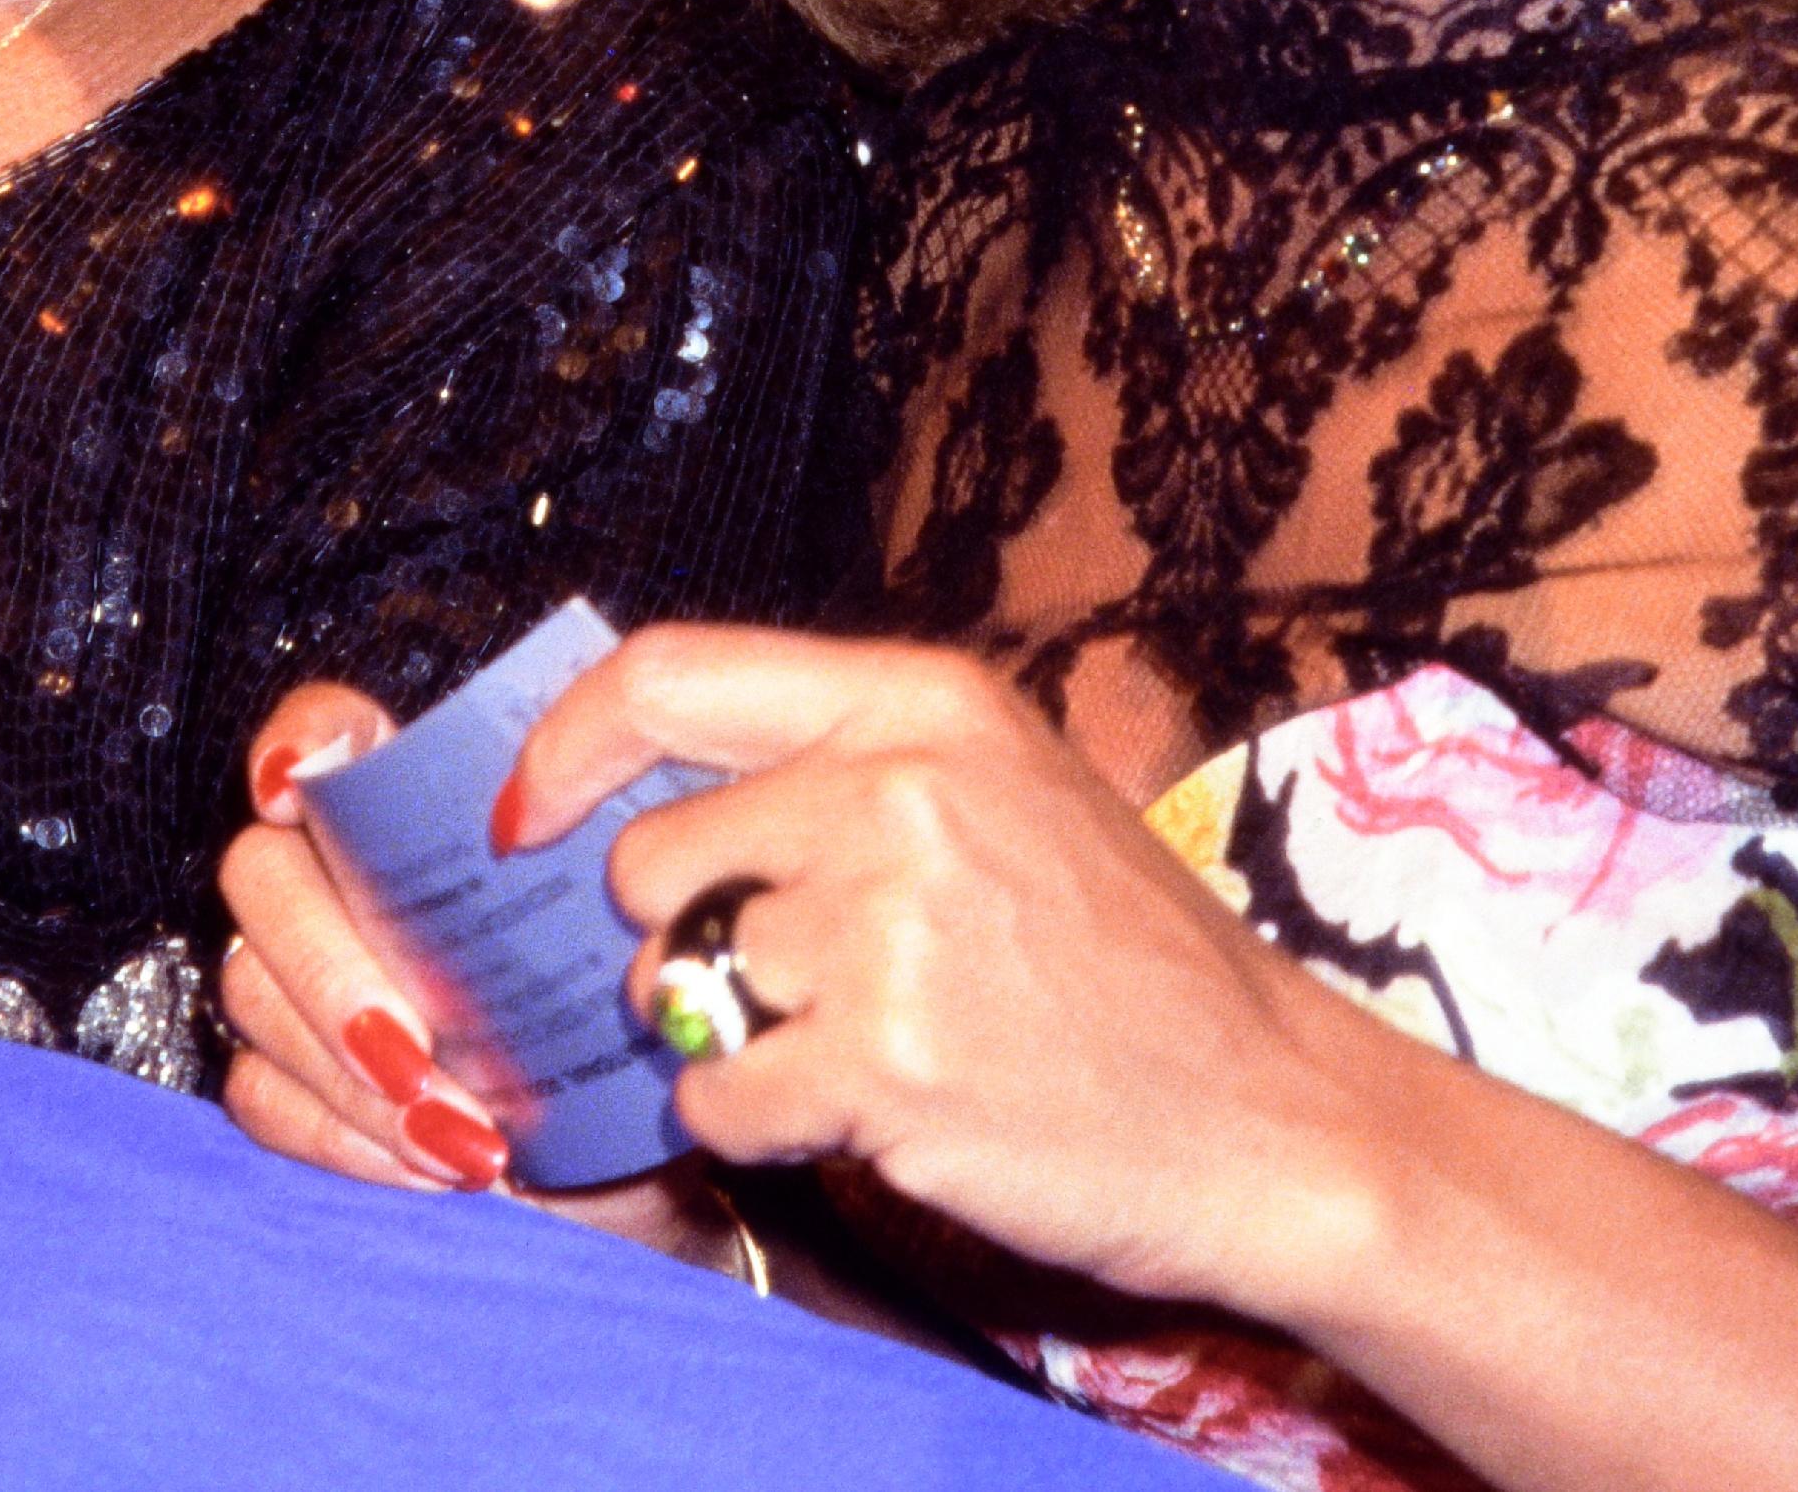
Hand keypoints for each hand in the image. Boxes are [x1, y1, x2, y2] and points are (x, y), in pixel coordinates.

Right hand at [214, 684, 704, 1260]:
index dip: (298, 742)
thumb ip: (593, 878)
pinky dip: (343, 1134)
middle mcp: (338, 877)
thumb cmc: (621, 1022)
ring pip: (254, 990)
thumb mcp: (630, 943)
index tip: (292, 789)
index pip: (328, 734)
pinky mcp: (284, 1077)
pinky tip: (424, 1164)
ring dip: (350, 1071)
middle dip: (329, 967)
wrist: (628, 1161)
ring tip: (463, 1136)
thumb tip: (576, 855)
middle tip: (417, 1049)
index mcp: (420, 810)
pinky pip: (262, 1092)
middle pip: (262, 873)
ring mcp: (298, 977)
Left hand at [503, 625, 1432, 1319]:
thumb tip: (637, 785)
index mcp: (925, 702)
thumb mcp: (1006, 792)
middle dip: (679, 933)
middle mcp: (899, 792)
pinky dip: (755, 1122)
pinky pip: (715, 1092)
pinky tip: (858, 1115)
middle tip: (776, 981)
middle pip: (651, 857)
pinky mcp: (881, 1064)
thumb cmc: (1131, 965)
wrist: (1274, 1116)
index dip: (565, 748)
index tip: (524, 816)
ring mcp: (888, 928)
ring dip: (729, 1035)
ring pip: (678, 982)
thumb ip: (840, 766)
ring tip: (854, 1047)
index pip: (667, 676)